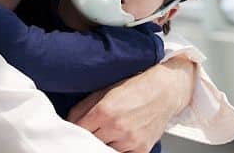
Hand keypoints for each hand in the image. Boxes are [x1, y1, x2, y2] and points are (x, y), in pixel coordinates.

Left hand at [68, 55, 194, 151]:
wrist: (164, 91)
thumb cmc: (136, 88)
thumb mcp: (105, 90)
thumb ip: (83, 107)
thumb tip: (69, 121)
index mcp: (104, 111)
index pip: (77, 129)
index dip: (75, 129)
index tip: (76, 129)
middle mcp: (116, 128)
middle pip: (90, 142)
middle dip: (90, 136)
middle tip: (94, 129)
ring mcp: (129, 141)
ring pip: (105, 150)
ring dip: (105, 143)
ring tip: (111, 131)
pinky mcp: (141, 150)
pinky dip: (119, 149)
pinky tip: (121, 139)